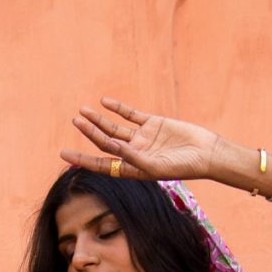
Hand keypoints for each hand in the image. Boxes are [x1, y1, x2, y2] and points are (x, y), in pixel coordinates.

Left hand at [60, 98, 232, 182]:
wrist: (207, 153)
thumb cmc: (185, 166)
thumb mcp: (156, 166)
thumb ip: (133, 156)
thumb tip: (111, 146)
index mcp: (132, 169)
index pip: (102, 164)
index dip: (82, 160)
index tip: (64, 155)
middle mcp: (134, 154)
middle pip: (106, 142)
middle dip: (90, 133)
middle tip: (75, 121)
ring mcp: (143, 138)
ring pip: (115, 128)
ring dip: (99, 120)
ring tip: (82, 111)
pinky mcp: (153, 123)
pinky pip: (131, 115)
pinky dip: (118, 108)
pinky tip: (105, 102)